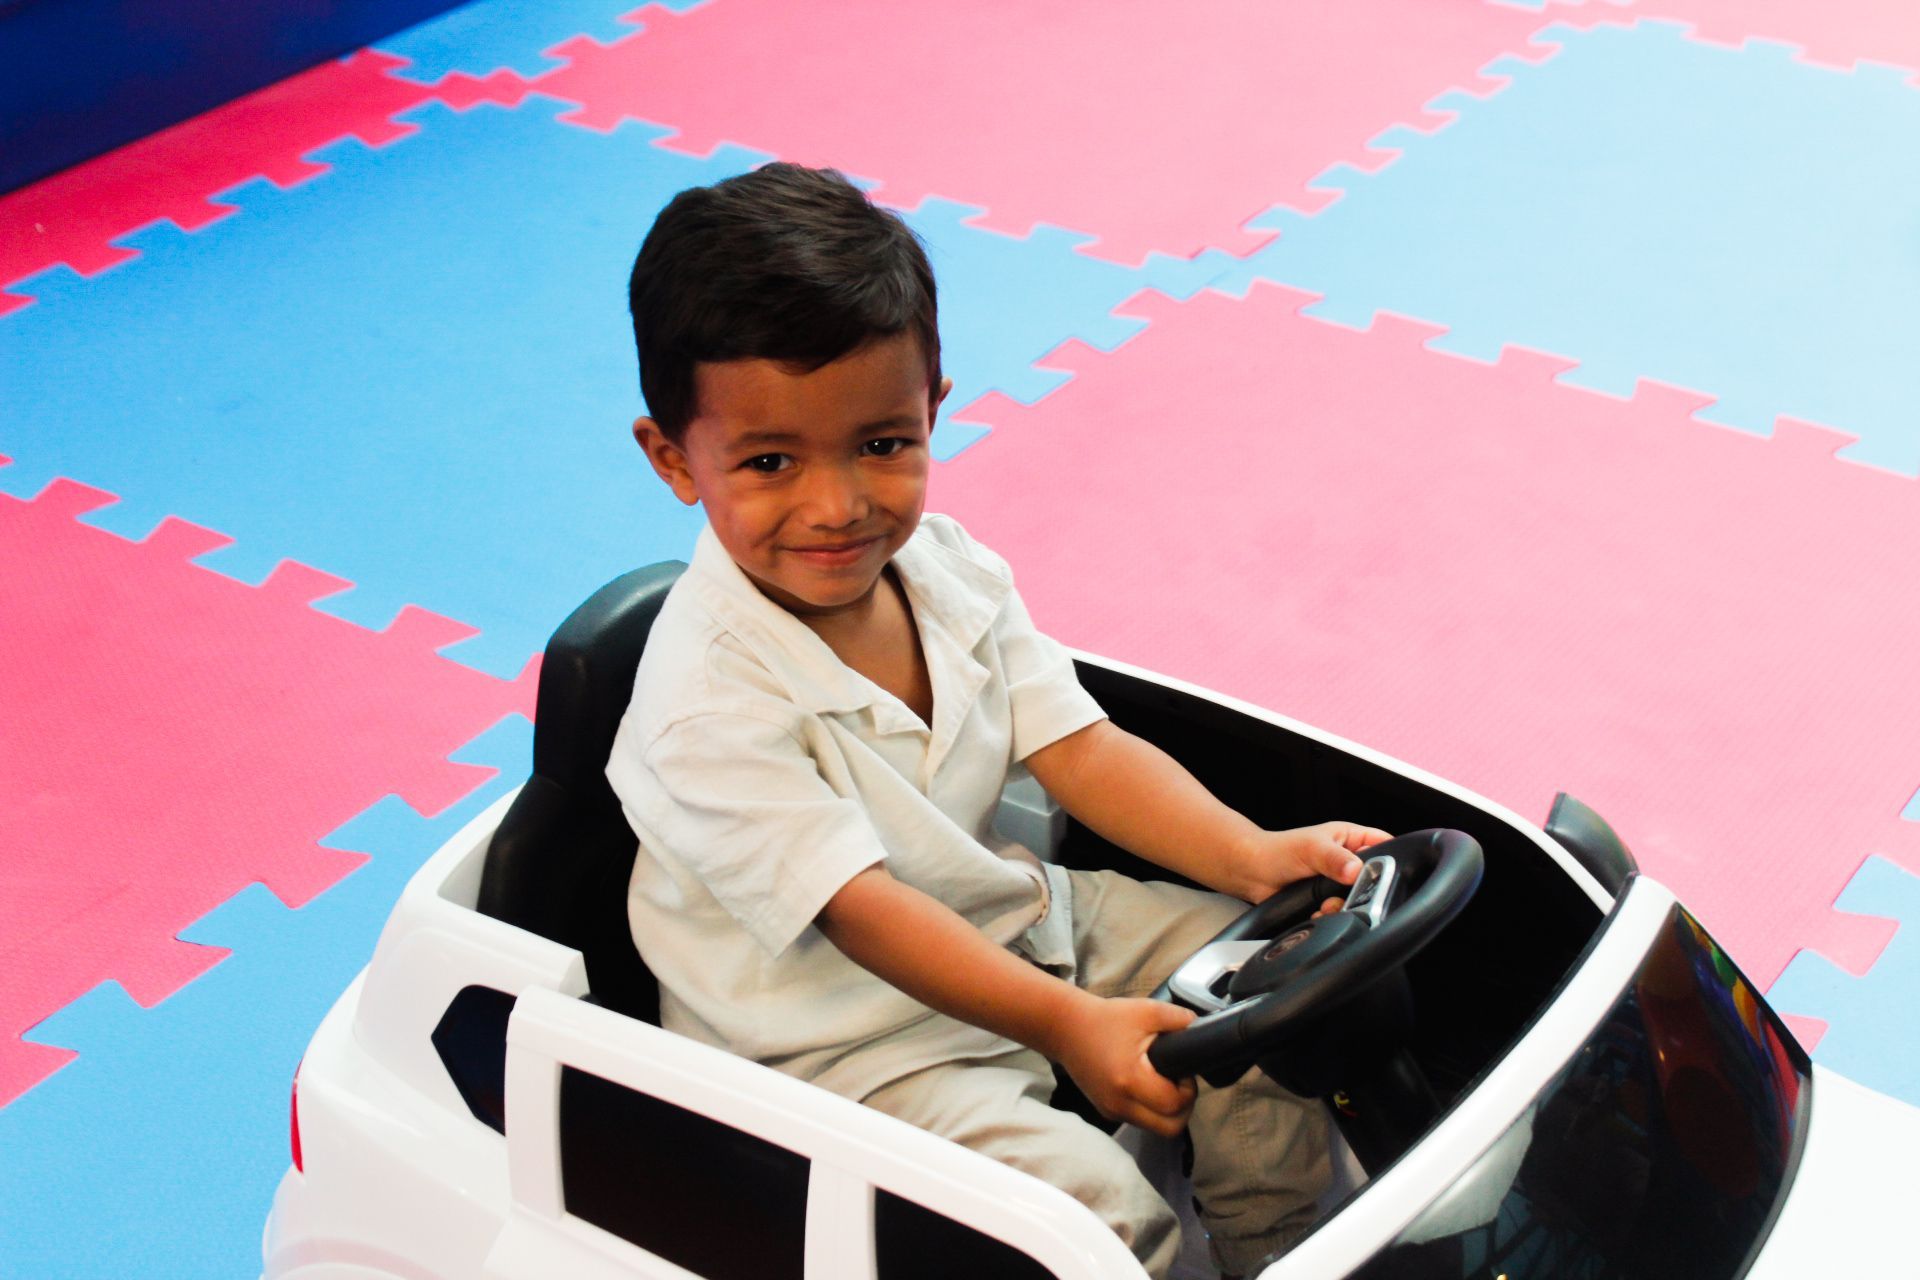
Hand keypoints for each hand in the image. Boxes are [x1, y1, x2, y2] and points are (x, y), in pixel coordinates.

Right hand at [1052, 995, 1197, 1137]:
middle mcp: (1120, 1103)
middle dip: (1183, 1109)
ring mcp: (1112, 1110)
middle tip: (1180, 1085)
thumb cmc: (1105, 1019)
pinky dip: (1150, 1109)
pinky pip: (1139, 1120)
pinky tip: (1148, 1085)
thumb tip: (1200, 1029)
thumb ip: (1179, 1019)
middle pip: (1169, 1129)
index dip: (1188, 1090)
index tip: (1184, 1071)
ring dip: (1167, 1111)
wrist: (1066, 1028)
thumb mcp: (1146, 1011)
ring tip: (1164, 1083)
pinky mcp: (1107, 1110)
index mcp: (1131, 1080)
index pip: (1174, 1105)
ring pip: (1155, 1128)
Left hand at [1233, 820, 1393, 911]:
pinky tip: (1318, 911)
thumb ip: (1335, 859)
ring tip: (1326, 903)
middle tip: (1348, 892)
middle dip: (1364, 890)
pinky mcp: (1327, 901)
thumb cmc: (1278, 851)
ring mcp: (1337, 883)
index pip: (1384, 844)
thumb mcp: (1311, 848)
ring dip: (1344, 906)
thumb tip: (1354, 870)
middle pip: (1375, 878)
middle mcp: (1347, 861)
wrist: (1253, 872)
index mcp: (1350, 838)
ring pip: (1358, 900)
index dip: (1391, 858)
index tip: (1386, 873)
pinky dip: (1331, 916)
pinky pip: (1341, 913)